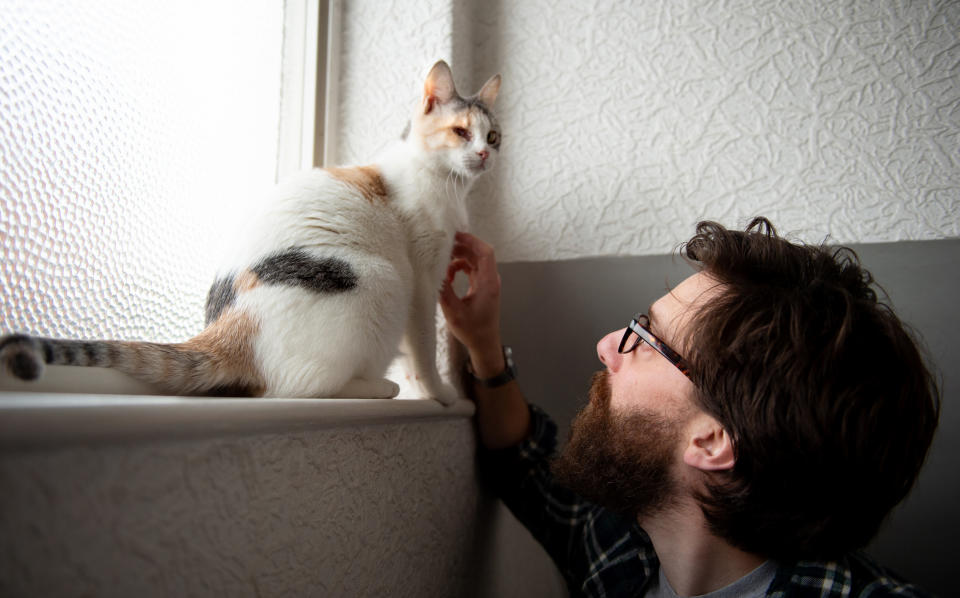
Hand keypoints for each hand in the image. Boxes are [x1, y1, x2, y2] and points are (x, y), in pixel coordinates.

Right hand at [439, 232, 503, 375]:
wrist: (484, 343)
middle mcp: (490, 280)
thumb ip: (444, 290)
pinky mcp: (482, 287)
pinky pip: (472, 269)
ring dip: (458, 258)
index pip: (485, 252)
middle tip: (442, 247)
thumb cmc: (473, 330)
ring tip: (442, 262)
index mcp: (488, 283)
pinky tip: (448, 276)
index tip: (455, 236)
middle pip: (478, 253)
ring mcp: (487, 283)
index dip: (471, 240)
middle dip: (461, 247)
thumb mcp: (454, 312)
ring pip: (474, 260)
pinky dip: (459, 268)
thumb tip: (433, 272)